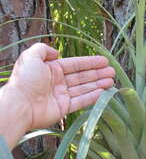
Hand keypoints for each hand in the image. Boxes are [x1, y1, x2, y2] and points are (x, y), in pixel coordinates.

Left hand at [0, 43, 114, 148]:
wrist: (20, 105)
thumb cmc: (25, 80)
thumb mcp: (31, 57)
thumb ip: (44, 49)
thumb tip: (56, 52)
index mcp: (52, 69)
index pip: (75, 64)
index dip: (90, 62)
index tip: (105, 61)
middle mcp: (58, 82)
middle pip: (82, 76)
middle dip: (98, 74)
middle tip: (112, 72)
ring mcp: (61, 96)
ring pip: (84, 88)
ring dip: (98, 85)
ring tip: (112, 81)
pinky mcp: (64, 109)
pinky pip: (81, 101)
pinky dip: (93, 97)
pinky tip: (104, 92)